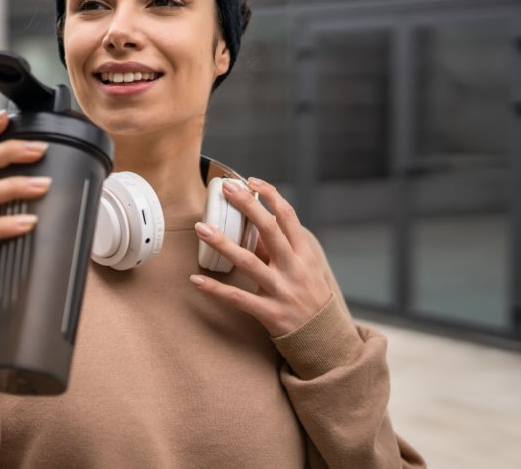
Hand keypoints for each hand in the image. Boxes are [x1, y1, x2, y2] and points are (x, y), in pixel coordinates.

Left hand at [190, 178, 331, 337]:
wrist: (325, 340)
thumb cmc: (310, 298)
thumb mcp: (304, 270)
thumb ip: (279, 250)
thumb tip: (253, 227)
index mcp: (304, 255)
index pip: (289, 217)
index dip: (270, 195)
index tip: (252, 181)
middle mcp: (294, 269)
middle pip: (270, 230)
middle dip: (248, 206)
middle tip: (227, 189)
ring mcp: (282, 291)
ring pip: (249, 262)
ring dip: (223, 243)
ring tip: (201, 228)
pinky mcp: (270, 313)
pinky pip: (238, 298)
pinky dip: (216, 289)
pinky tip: (196, 280)